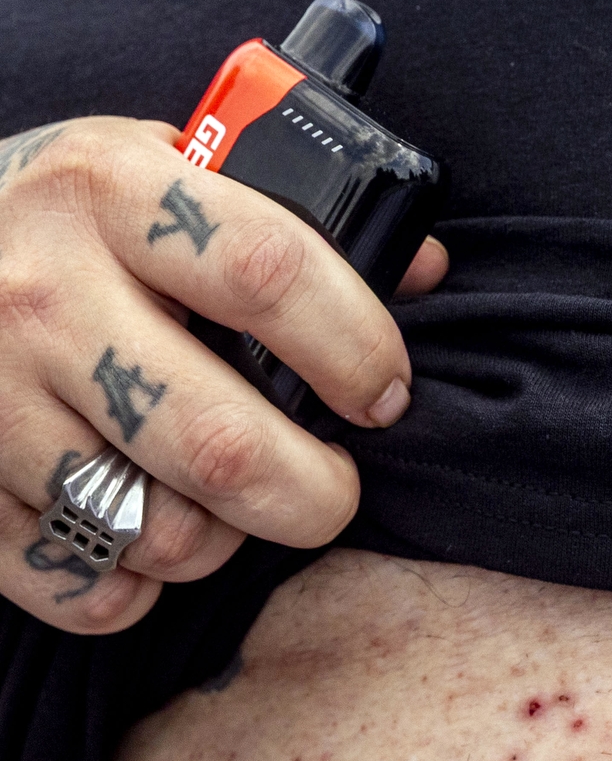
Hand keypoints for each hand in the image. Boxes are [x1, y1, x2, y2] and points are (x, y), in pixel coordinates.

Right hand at [0, 116, 446, 633]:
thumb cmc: (78, 216)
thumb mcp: (168, 172)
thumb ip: (291, 217)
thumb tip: (420, 268)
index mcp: (111, 189)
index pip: (269, 275)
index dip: (356, 349)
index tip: (385, 395)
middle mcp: (40, 290)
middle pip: (221, 444)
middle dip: (313, 495)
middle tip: (333, 489)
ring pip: (155, 530)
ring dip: (221, 541)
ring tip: (228, 505)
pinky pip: (75, 582)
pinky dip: (130, 588)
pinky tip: (144, 541)